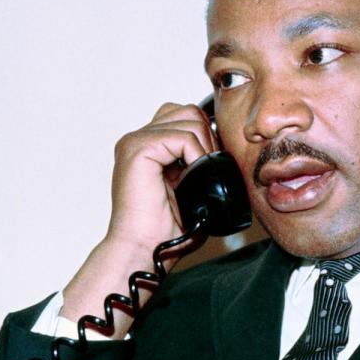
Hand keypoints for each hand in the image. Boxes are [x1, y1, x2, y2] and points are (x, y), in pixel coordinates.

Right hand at [60, 103, 216, 337]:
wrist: (144, 248)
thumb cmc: (164, 230)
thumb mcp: (189, 189)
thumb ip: (200, 165)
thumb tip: (224, 154)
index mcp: (147, 147)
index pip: (184, 117)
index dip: (205, 136)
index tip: (211, 164)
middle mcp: (137, 139)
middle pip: (187, 111)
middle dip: (207, 136)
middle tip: (208, 167)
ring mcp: (135, 142)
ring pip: (188, 118)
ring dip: (203, 145)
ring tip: (200, 173)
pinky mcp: (138, 149)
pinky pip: (181, 136)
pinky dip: (196, 153)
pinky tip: (193, 175)